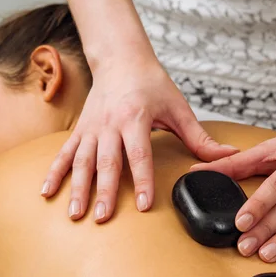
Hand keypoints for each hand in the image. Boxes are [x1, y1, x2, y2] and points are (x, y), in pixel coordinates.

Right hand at [41, 55, 237, 222]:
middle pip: (107, 163)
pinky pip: (63, 154)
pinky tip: (46, 193)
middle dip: (104, 192)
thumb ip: (201, 137)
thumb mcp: (179, 108)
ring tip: (75, 214)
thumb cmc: (152, 83)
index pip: (140, 154)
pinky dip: (54, 173)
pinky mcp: (79, 130)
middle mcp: (109, 124)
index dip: (143, 180)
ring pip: (81, 162)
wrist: (121, 58)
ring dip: (77, 189)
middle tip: (103, 218)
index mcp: (136, 118)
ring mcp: (91, 128)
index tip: (145, 205)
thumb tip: (229, 157)